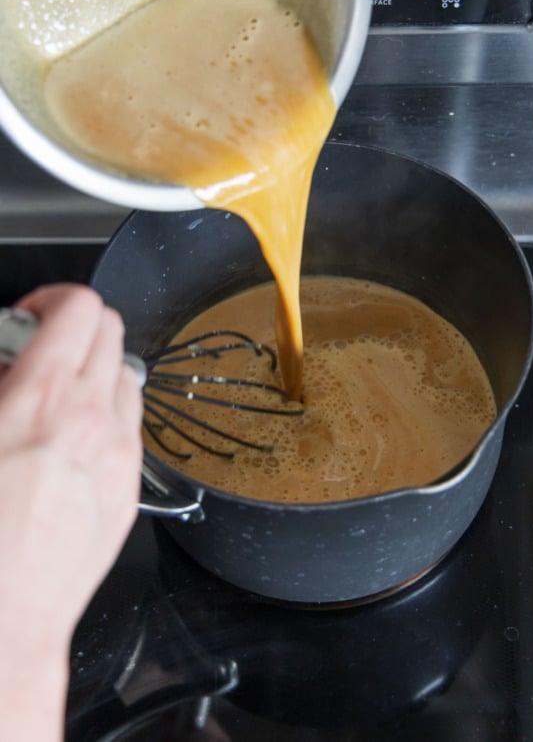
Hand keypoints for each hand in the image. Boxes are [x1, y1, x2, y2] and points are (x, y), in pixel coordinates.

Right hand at [0, 284, 142, 739]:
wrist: (4, 623)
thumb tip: (4, 366)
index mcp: (41, 399)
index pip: (79, 308)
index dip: (52, 298)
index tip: (30, 315)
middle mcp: (91, 419)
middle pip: (111, 331)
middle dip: (74, 327)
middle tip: (37, 350)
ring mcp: (117, 454)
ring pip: (126, 375)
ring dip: (95, 368)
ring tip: (55, 394)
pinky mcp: (128, 488)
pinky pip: (131, 425)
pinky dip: (108, 413)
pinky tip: (73, 439)